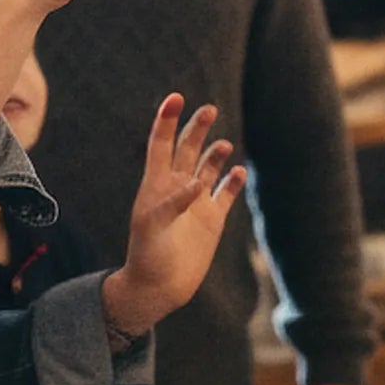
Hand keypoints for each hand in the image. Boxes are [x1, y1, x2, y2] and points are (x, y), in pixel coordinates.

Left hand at [101, 95, 248, 337]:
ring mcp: (196, 203)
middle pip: (187, 148)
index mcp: (156, 184)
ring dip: (216, 152)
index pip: (161, 144)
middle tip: (210, 108)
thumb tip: (198, 183)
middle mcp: (177, 188)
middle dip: (197, 127)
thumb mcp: (152, 226)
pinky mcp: (213, 220)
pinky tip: (238, 172)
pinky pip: (226, 193)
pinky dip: (234, 180)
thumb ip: (173, 201)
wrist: (158, 287)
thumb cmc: (146, 255)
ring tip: (223, 146)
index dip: (167, 120)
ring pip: (208, 167)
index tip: (176, 97)